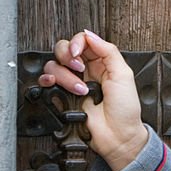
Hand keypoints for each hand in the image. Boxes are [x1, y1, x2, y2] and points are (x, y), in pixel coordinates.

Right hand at [39, 29, 148, 170]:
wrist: (118, 136)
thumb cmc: (125, 110)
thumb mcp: (124, 75)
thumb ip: (108, 51)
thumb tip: (90, 35)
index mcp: (101, 62)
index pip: (81, 42)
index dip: (77, 43)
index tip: (78, 53)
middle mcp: (85, 70)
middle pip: (63, 49)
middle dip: (67, 56)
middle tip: (78, 67)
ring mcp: (71, 83)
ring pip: (53, 65)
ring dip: (65, 76)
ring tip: (80, 90)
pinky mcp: (61, 96)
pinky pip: (45, 82)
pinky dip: (48, 81)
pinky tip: (57, 86)